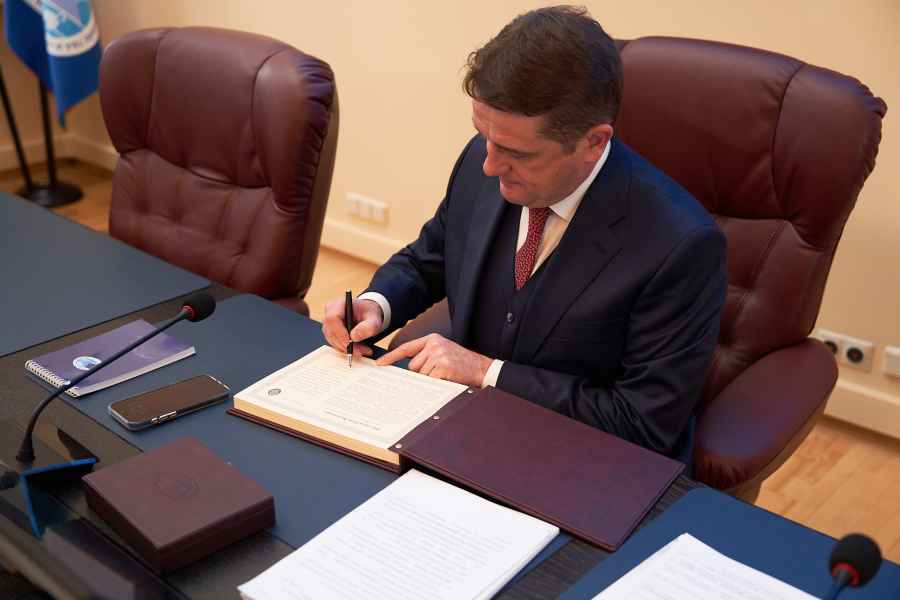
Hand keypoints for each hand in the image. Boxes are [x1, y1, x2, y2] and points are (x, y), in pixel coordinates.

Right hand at [322, 297, 382, 358]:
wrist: (368, 315)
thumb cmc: (369, 314)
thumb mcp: (374, 319)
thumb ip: (368, 327)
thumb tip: (354, 337)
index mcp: (338, 304)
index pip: (333, 318)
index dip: (340, 332)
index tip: (351, 343)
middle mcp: (330, 313)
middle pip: (331, 331)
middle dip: (345, 344)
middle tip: (361, 352)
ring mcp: (328, 324)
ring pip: (332, 340)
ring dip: (347, 349)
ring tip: (363, 350)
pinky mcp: (330, 333)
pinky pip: (335, 344)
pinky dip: (346, 349)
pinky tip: (358, 349)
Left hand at [376, 334, 491, 386]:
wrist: (481, 368)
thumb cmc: (461, 362)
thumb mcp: (443, 351)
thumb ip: (426, 355)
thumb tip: (407, 369)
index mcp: (432, 339)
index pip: (406, 348)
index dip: (391, 356)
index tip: (380, 363)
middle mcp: (434, 345)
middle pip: (413, 366)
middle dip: (423, 372)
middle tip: (439, 371)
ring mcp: (438, 355)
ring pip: (421, 375)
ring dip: (431, 378)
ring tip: (446, 374)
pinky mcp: (443, 367)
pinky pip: (430, 381)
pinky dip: (437, 383)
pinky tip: (448, 378)